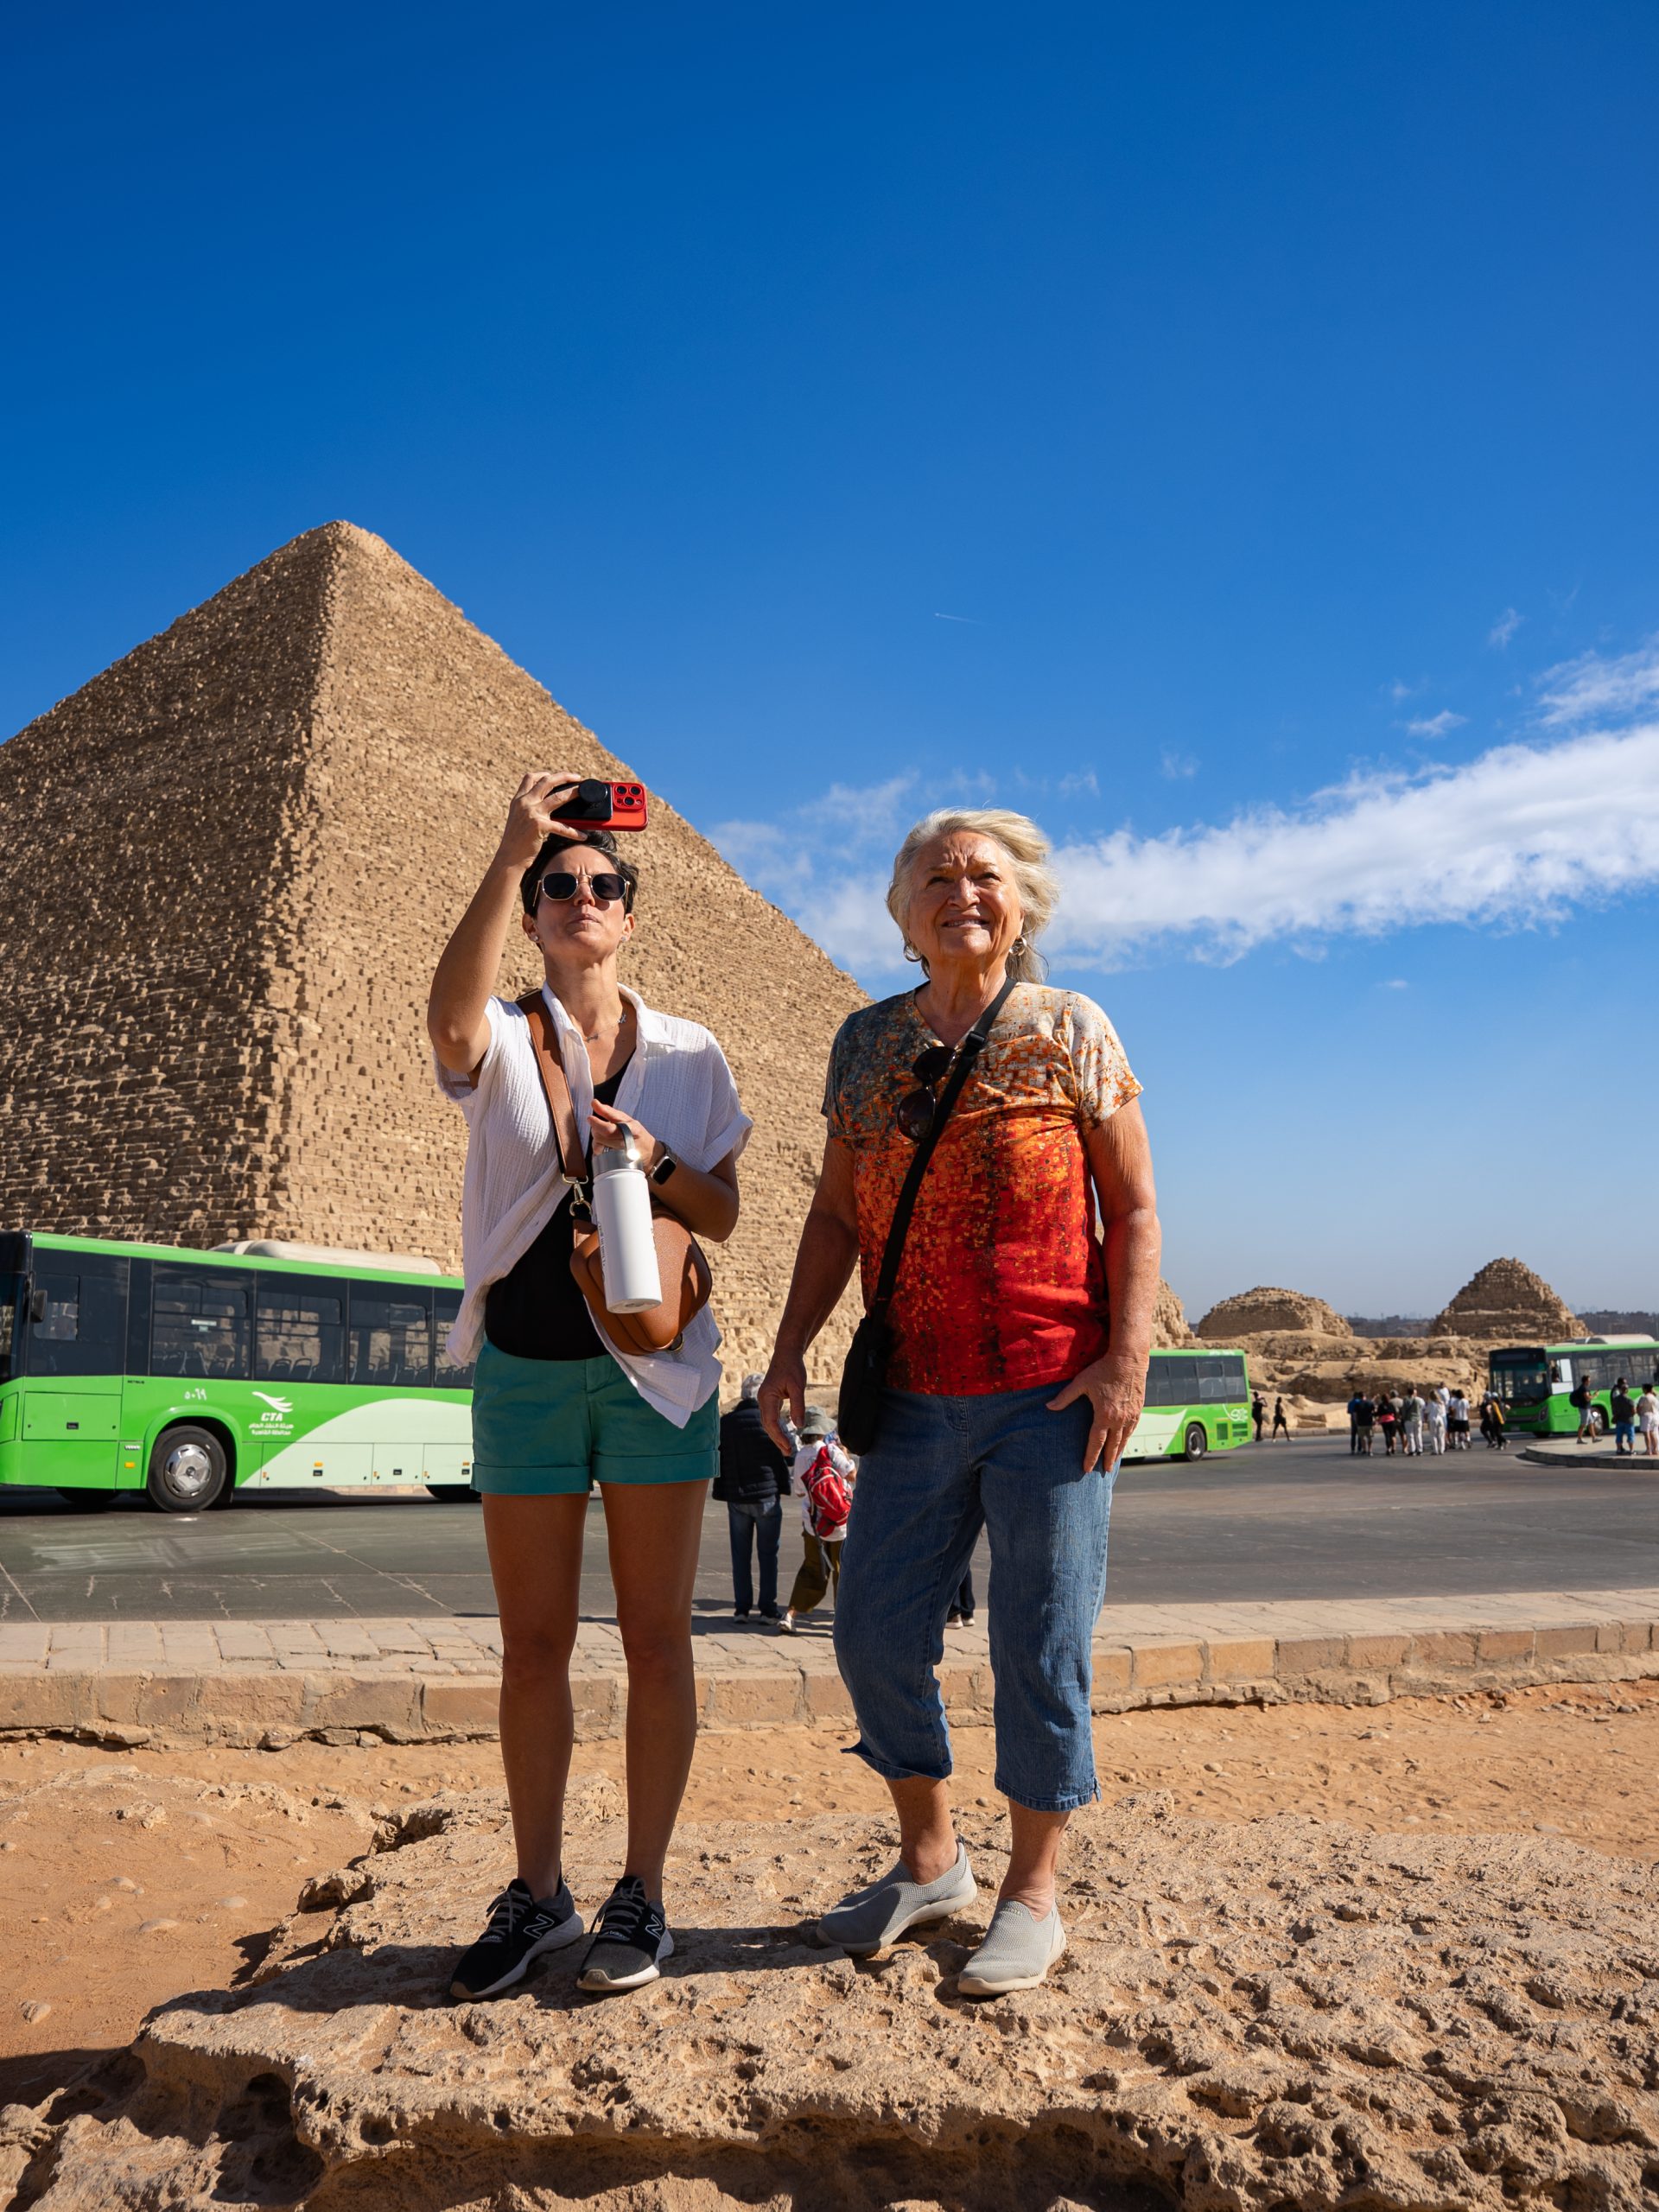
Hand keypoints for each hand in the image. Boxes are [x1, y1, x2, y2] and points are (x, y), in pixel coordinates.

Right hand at [496, 771, 582, 870]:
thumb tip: (549, 804)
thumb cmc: (516, 841)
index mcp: (518, 800)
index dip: (543, 774)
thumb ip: (529, 808)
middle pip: (547, 781)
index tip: (554, 775)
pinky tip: (583, 835)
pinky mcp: (539, 826)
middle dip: (564, 777)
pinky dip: (574, 832)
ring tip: (584, 794)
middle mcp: (524, 803)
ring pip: (558, 797)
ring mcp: (532, 813)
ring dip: (573, 793)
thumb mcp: (518, 819)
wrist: (509, 857)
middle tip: (577, 778)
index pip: (529, 778)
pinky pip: (562, 827)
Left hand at [588, 1101, 662, 1170]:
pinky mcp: (617, 1162)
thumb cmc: (636, 1133)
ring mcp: (622, 1154)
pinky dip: (598, 1148)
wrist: (648, 1152)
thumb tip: (594, 1103)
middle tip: (596, 1125)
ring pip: (600, 1146)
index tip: (590, 1118)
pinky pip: (600, 1155)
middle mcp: (628, 1143)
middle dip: (596, 1130)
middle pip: (602, 1138)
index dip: (597, 1124)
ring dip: (596, 1139)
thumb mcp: (626, 1120)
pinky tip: (605, 1146)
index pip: (609, 1129)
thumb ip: (609, 1112)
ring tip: (603, 1136)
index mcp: (632, 1129)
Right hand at [759, 1352, 805, 1456]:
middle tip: (788, 1452)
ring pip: (768, 1422)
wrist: (787, 1354)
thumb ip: (798, 1406)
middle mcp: (763, 1399)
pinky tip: (782, 1434)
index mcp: (767, 1396)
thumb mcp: (798, 1386)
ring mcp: (765, 1399)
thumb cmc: (793, 1368)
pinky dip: (776, 1427)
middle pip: (767, 1424)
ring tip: (786, 1448)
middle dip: (777, 1439)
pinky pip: (770, 1416)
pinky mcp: (769, 1399)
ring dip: (776, 1435)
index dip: (778, 1436)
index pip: (770, 1421)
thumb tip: (799, 1426)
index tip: (788, 1446)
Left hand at [1048, 1352, 1145, 1472]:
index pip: (1096, 1442)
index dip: (1090, 1457)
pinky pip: (1132, 1430)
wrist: (1128, 1360)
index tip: (1086, 1469)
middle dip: (1107, 1460)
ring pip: (1124, 1439)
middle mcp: (1119, 1419)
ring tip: (1113, 1462)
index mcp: (1104, 1415)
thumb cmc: (1102, 1370)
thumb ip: (1065, 1397)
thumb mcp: (1081, 1382)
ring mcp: (1130, 1416)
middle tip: (1104, 1472)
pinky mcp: (1138, 1410)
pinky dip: (1127, 1439)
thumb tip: (1048, 1407)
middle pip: (1112, 1445)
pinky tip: (1124, 1442)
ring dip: (1118, 1452)